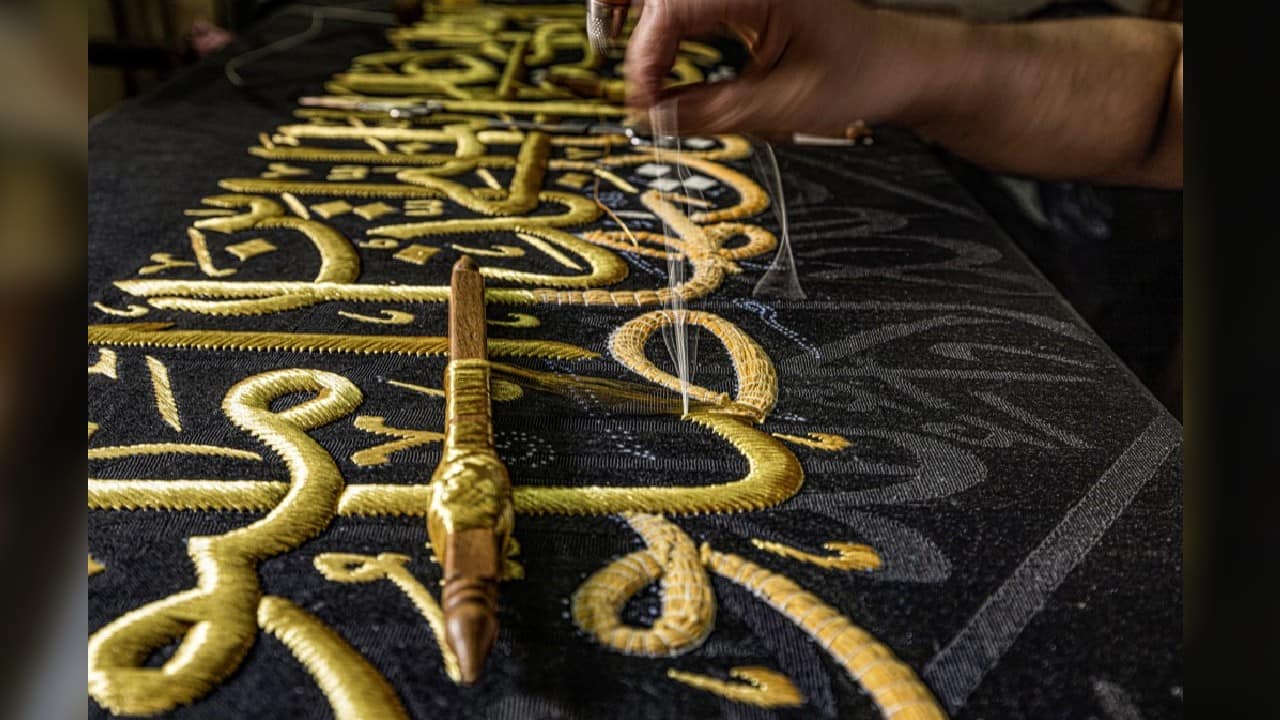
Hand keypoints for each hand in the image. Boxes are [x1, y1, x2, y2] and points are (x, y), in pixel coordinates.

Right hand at [623, 0, 936, 137]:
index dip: (646, 58)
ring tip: (628, 56)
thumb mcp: (780, 105)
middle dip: (624, 16)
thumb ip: (708, 112)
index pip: (672, 8)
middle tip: (615, 59)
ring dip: (640, 18)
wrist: (901, 65)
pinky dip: (665, 25)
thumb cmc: (861, 74)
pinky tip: (658, 53)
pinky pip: (688, 4)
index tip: (644, 102)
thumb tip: (649, 118)